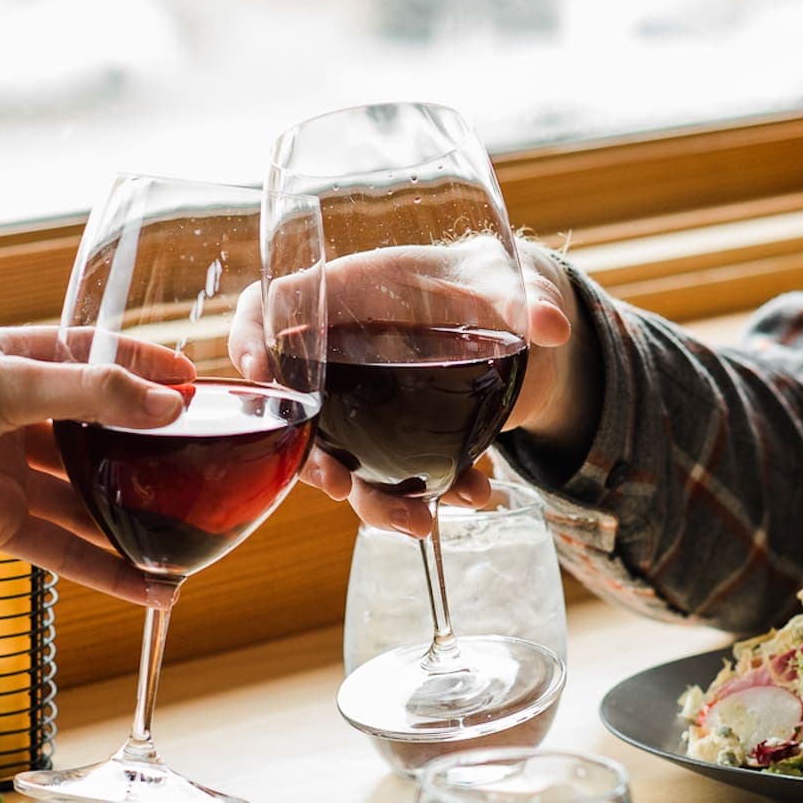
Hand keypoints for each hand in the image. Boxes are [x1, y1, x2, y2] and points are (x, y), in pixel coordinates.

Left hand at [0, 327, 191, 602]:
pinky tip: (149, 589)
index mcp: (10, 362)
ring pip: (83, 497)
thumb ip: (94, 394)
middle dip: (141, 451)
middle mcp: (11, 415)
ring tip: (183, 538)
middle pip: (93, 434)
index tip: (190, 381)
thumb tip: (169, 407)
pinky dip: (106, 570)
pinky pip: (62, 548)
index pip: (91, 357)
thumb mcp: (16, 383)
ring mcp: (5, 470)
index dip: (141, 367)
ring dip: (130, 521)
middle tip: (194, 460)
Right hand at [235, 243, 581, 536]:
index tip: (257, 370)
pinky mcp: (391, 437)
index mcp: (349, 295)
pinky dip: (426, 496)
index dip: (250, 336)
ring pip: (339, 458)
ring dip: (371, 499)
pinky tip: (473, 493)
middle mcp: (343, 354)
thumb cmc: (492, 282)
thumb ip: (523, 296)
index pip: (270, 307)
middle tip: (339, 485)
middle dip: (308, 457)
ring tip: (421, 521)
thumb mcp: (507, 280)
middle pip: (293, 404)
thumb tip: (552, 324)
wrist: (524, 328)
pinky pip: (387, 476)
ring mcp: (362, 402)